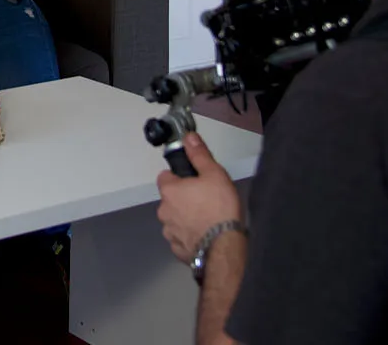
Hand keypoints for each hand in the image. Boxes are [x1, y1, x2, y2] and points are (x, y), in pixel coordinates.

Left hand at [156, 133, 242, 262]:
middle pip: (170, 200)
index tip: (194, 181)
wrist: (224, 245)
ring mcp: (169, 233)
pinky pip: (181, 239)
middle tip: (205, 201)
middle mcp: (163, 211)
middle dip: (183, 200)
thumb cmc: (219, 207)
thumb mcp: (214, 174)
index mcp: (169, 191)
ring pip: (174, 220)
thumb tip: (188, 138)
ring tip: (207, 221)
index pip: (165, 177)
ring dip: (185, 220)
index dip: (179, 178)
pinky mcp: (177, 250)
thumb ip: (199, 155)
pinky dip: (189, 237)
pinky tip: (204, 236)